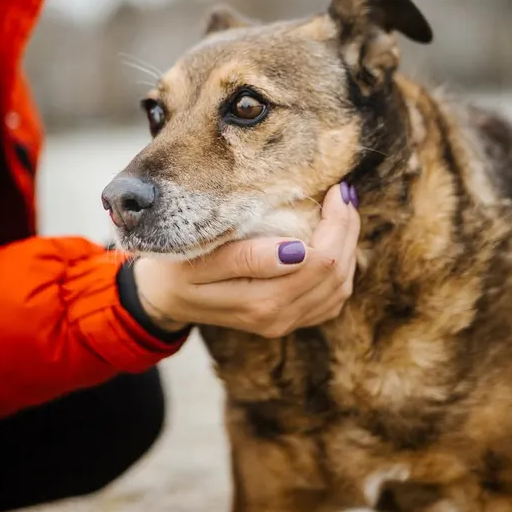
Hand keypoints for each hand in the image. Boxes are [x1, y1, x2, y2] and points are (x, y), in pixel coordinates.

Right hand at [132, 182, 359, 337]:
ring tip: (342, 211)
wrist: (163, 298)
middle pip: (336, 273)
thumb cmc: (176, 267)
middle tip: (343, 193)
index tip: (334, 188)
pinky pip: (332, 300)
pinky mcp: (289, 321)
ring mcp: (285, 323)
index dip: (336, 223)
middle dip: (347, 229)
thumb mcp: (199, 257)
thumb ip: (246, 257)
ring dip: (348, 247)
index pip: (320, 262)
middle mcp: (277, 317)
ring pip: (340, 288)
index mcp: (259, 302)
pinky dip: (342, 269)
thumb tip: (299, 250)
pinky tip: (335, 242)